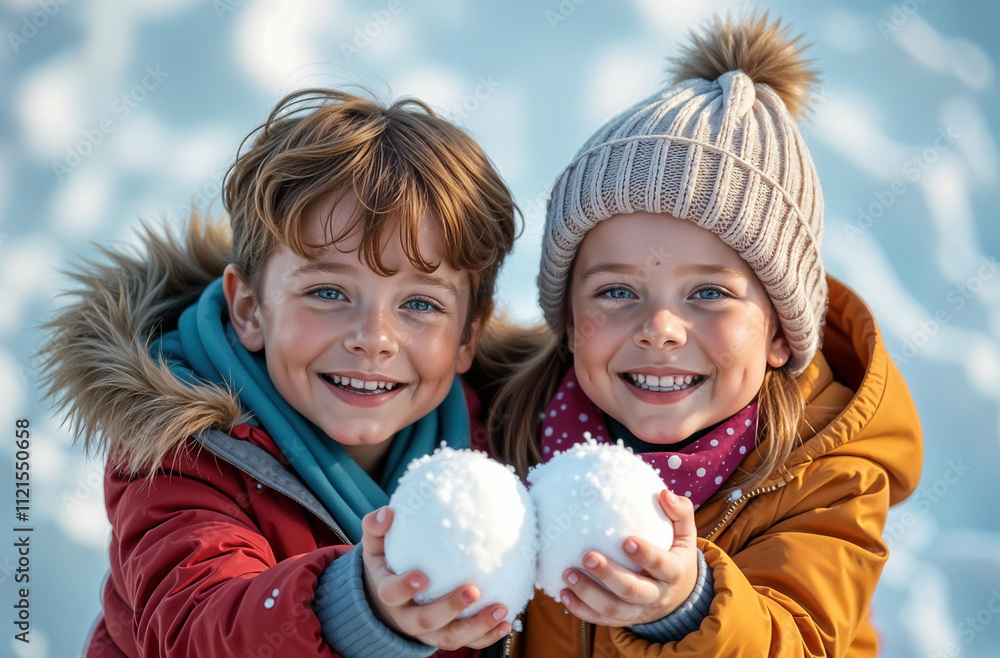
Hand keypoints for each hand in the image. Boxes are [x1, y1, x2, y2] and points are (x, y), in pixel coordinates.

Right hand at [360, 506, 512, 649]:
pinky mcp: (444, 636)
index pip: (392, 594)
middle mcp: (407, 617)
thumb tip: (386, 513)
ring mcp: (428, 632)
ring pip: (449, 637)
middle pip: (426, 621)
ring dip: (476, 627)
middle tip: (473, 590)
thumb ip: (375, 528)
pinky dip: (487, 636)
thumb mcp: (375, 547)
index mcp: (389, 593)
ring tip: (500, 610)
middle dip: (450, 608)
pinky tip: (506, 623)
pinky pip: (467, 642)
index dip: (404, 588)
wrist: (388, 602)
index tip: (422, 577)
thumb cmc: (386, 565)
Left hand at [558, 488, 698, 626]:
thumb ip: (680, 513)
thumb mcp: (686, 536)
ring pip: (613, 609)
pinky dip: (580, 609)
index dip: (646, 555)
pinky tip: (562, 593)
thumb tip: (664, 494)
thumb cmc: (676, 555)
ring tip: (568, 573)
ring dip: (588, 593)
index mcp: (674, 573)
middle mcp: (656, 595)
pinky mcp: (623, 619)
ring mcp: (638, 611)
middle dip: (608, 575)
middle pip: (632, 591)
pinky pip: (600, 618)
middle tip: (588, 556)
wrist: (679, 597)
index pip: (662, 566)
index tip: (626, 540)